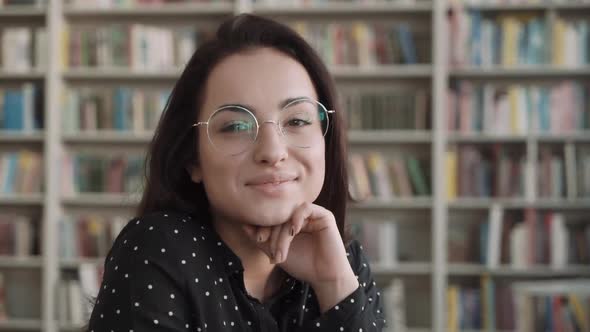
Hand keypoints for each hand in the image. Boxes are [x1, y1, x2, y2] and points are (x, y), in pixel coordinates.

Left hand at [242, 202, 358, 310]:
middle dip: (272, 233)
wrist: (324, 278)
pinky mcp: (324, 216)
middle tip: (269, 250)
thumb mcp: (275, 251)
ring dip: (282, 233)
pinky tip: (293, 232)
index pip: (272, 216)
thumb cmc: (302, 265)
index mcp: (290, 222)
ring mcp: (313, 215)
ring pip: (290, 214)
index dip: (262, 225)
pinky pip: (306, 208)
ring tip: (280, 252)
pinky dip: (296, 218)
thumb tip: (243, 224)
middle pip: (279, 215)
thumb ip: (261, 239)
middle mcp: (301, 217)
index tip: (257, 240)